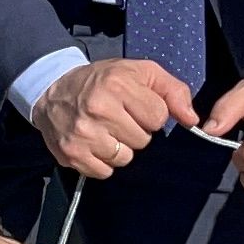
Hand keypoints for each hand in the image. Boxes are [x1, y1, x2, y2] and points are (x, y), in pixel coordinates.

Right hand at [28, 57, 193, 177]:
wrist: (51, 89)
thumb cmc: (102, 80)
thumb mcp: (140, 72)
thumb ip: (173, 91)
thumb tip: (192, 119)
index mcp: (118, 85)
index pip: (158, 118)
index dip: (151, 114)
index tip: (135, 106)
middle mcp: (99, 109)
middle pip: (143, 141)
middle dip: (135, 131)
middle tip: (118, 118)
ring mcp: (83, 135)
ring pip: (126, 158)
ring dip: (121, 148)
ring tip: (106, 130)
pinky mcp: (73, 154)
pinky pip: (105, 172)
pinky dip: (104, 161)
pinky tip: (95, 143)